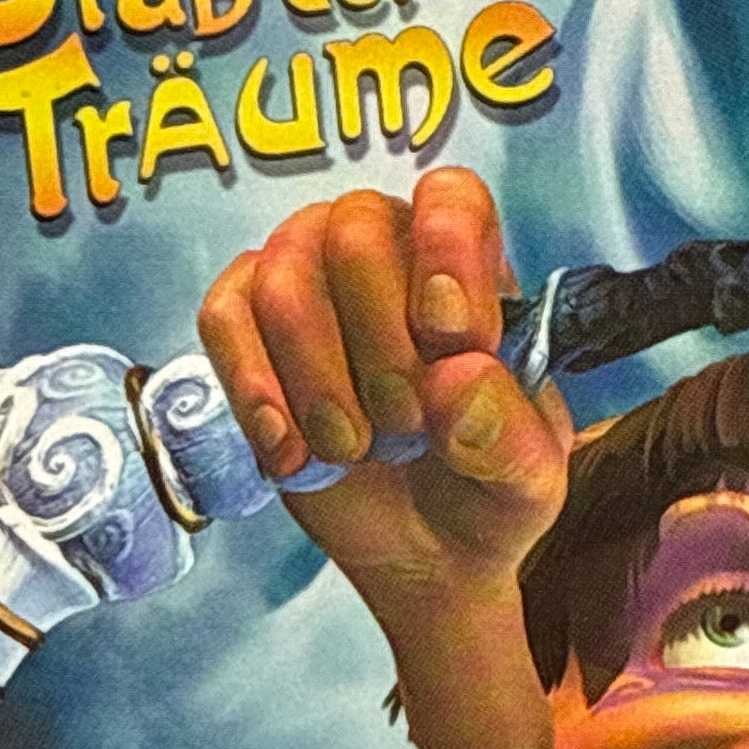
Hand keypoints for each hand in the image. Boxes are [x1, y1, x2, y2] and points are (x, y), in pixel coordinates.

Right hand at [199, 171, 570, 609]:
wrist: (422, 552)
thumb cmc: (484, 490)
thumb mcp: (525, 480)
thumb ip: (506, 432)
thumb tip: (456, 375)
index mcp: (469, 267)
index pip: (448, 197)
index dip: (444, 251)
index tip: (449, 338)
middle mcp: (385, 249)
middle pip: (354, 231)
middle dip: (378, 345)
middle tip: (404, 427)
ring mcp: (307, 278)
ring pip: (284, 276)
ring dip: (318, 379)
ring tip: (351, 448)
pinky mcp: (245, 325)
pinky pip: (224, 316)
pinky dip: (254, 388)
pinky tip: (291, 450)